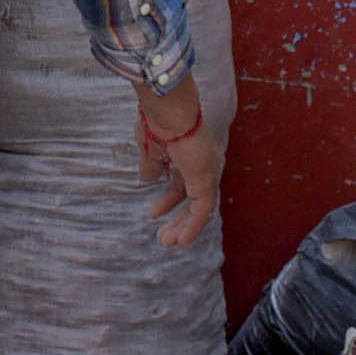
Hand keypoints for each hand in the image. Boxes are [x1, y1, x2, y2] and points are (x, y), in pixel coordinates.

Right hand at [137, 80, 219, 250]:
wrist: (168, 112)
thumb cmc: (157, 121)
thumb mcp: (149, 148)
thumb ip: (150, 164)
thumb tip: (147, 178)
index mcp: (189, 154)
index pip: (182, 183)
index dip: (169, 200)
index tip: (155, 213)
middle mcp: (204, 164)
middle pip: (192, 197)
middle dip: (177, 218)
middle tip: (163, 236)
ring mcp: (208, 173)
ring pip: (199, 207)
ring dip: (184, 226)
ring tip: (168, 242)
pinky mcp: (207, 181)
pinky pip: (202, 210)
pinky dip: (193, 226)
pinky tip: (182, 240)